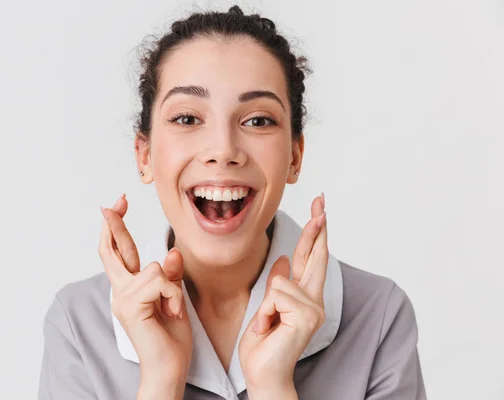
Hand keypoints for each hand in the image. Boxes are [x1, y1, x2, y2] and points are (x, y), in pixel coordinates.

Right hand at [98, 194, 192, 397]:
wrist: (168, 369)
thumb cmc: (170, 338)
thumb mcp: (174, 299)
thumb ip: (170, 277)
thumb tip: (172, 252)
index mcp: (130, 290)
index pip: (120, 253)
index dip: (117, 228)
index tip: (118, 206)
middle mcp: (121, 292)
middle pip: (113, 251)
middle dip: (115, 224)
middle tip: (116, 201)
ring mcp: (123, 300)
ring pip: (153, 268)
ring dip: (172, 288)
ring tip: (173, 310)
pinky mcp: (131, 307)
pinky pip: (160, 283)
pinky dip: (174, 297)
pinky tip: (172, 314)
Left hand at [238, 194, 327, 398]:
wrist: (263, 373)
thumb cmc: (264, 345)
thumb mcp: (267, 308)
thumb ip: (279, 284)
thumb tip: (284, 259)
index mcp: (304, 296)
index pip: (309, 258)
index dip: (314, 233)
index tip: (320, 209)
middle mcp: (314, 300)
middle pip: (315, 255)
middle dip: (317, 227)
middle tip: (322, 200)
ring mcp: (313, 309)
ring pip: (281, 280)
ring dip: (267, 305)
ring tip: (268, 325)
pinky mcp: (306, 316)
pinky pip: (276, 295)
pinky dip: (266, 312)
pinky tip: (270, 329)